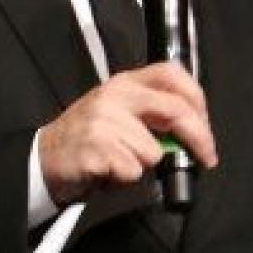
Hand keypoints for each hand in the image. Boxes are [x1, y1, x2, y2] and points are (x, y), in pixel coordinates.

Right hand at [38, 61, 218, 204]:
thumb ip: (153, 113)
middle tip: (207, 158)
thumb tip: (192, 132)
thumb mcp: (120, 112)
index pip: (172, 74)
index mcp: (126, 82)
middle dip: (199, 138)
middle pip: (174, 109)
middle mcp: (116, 94)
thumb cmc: (89, 138)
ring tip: (123, 161)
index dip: (197, 99)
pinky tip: (109, 170)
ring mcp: (104, 118)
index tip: (206, 126)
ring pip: (154, 150)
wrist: (46, 157)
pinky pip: (133, 169)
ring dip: (146, 164)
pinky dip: (126, 178)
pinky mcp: (95, 145)